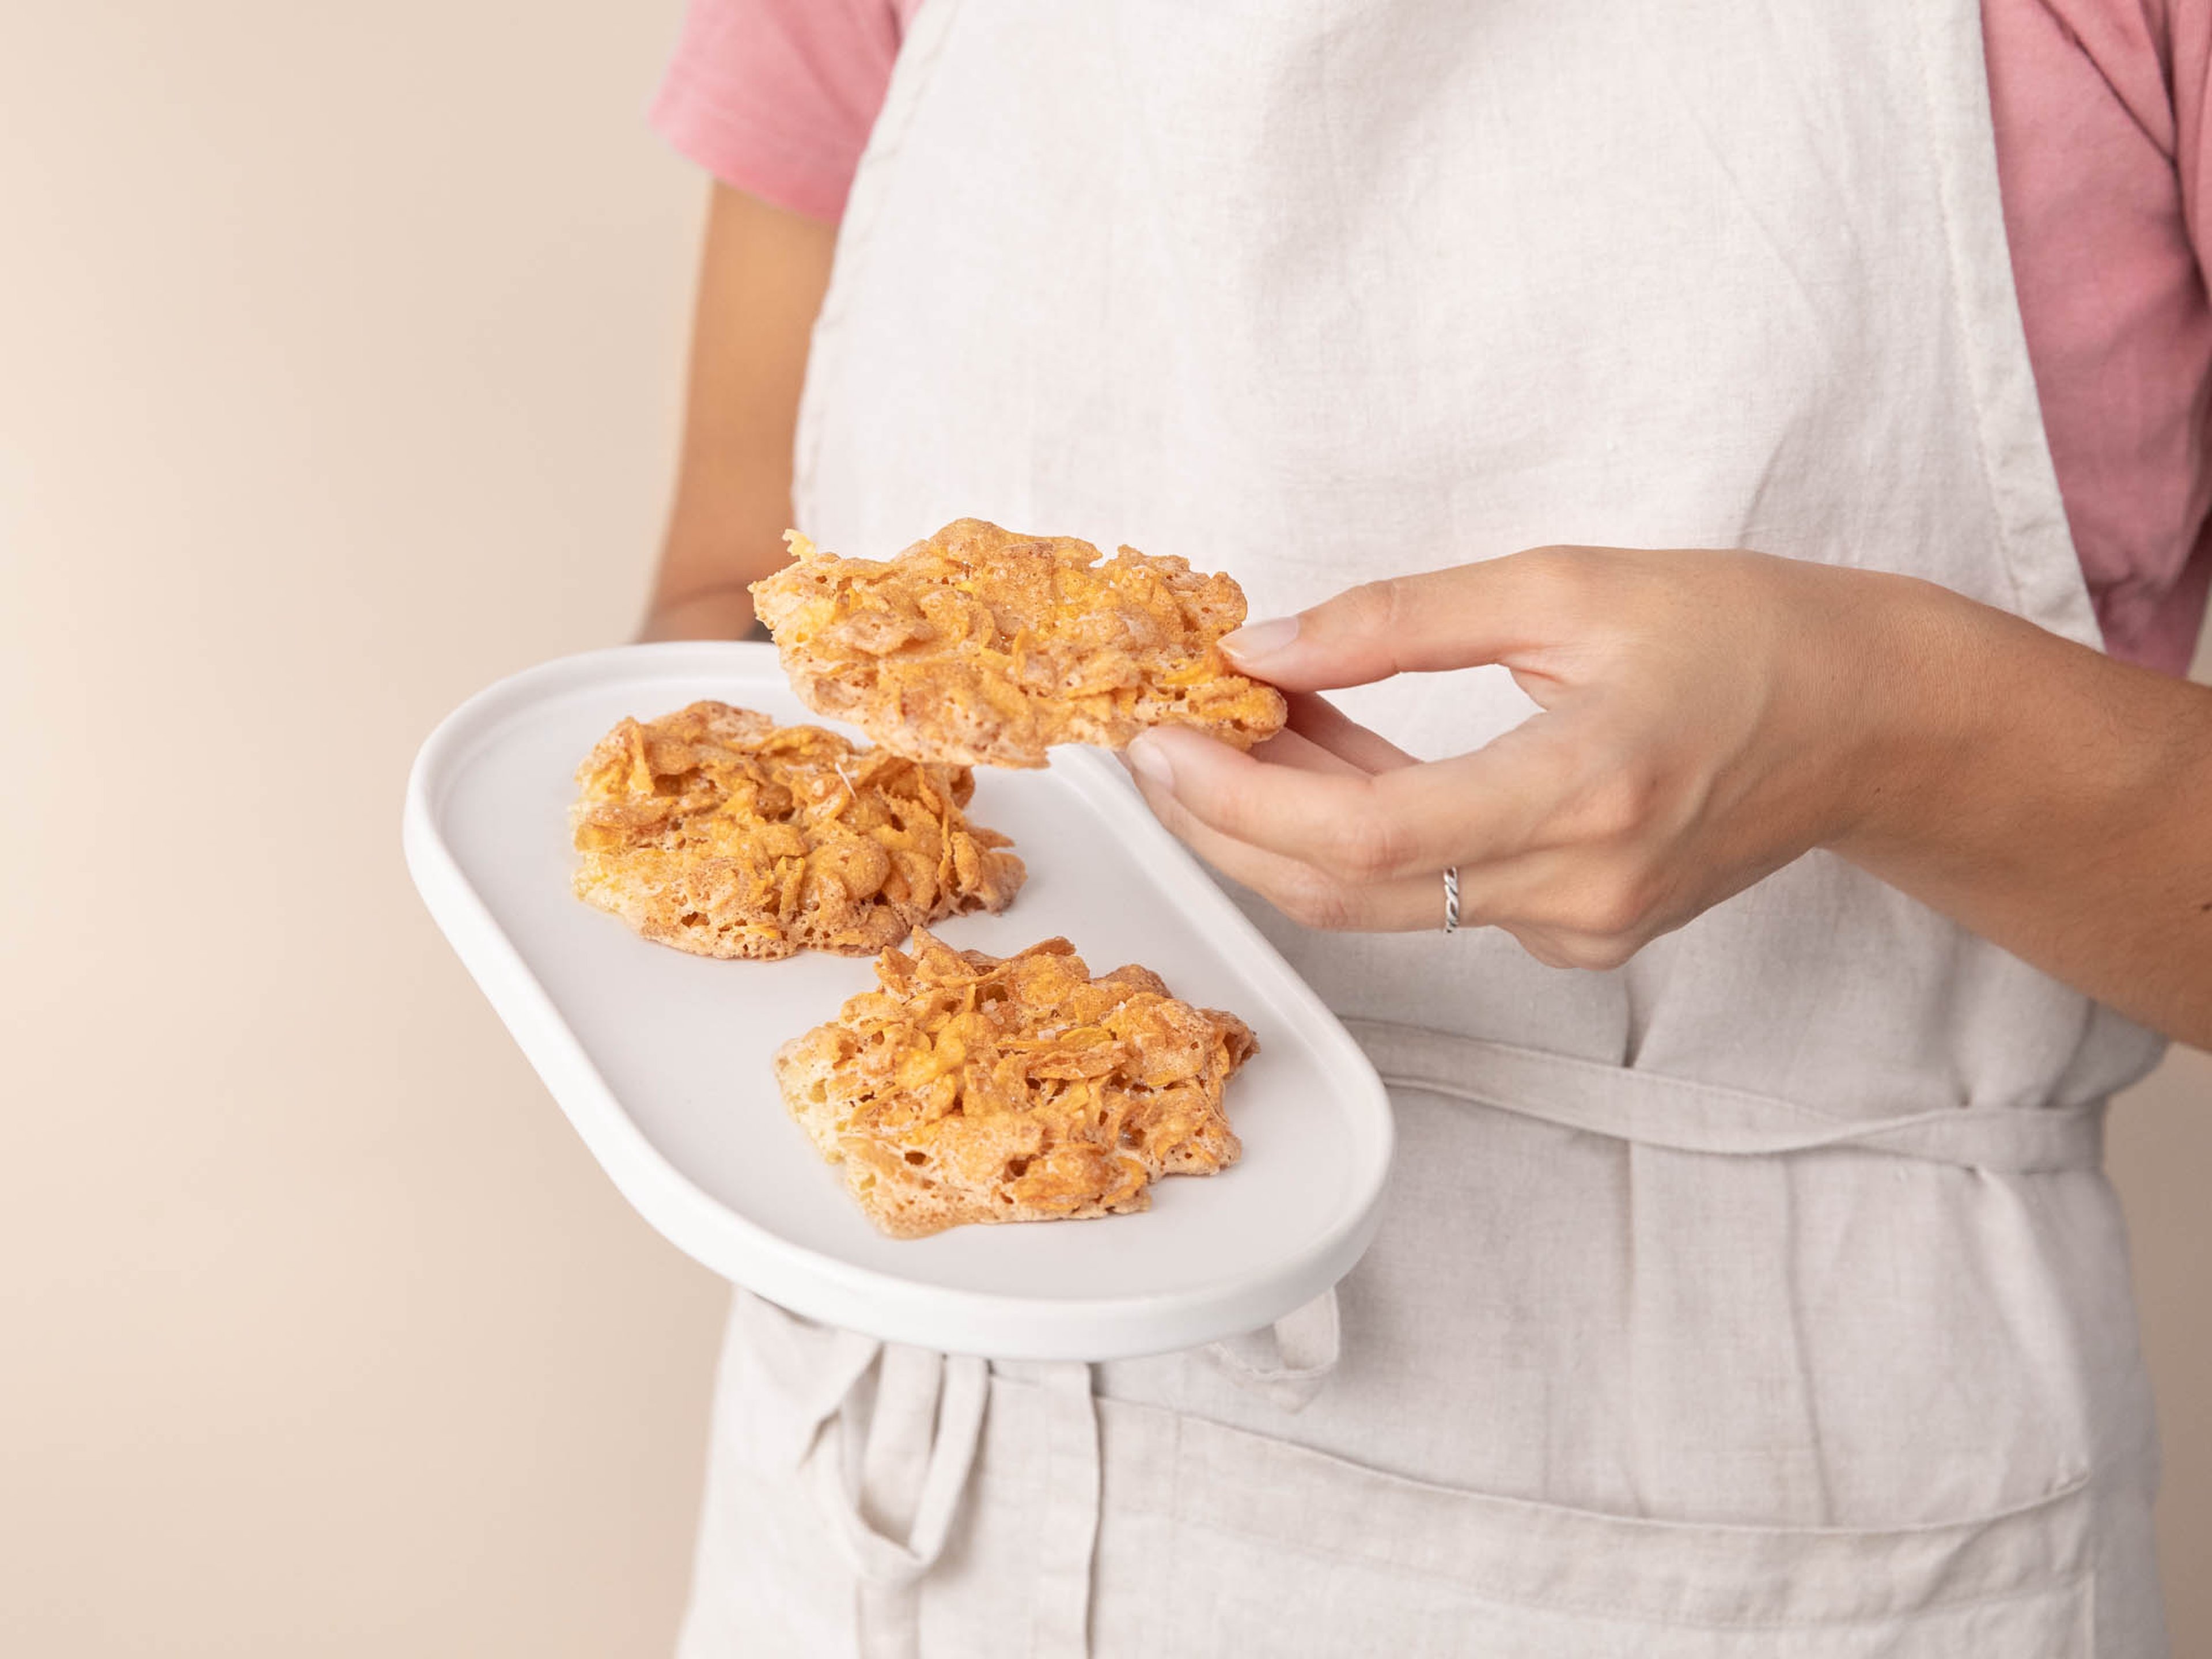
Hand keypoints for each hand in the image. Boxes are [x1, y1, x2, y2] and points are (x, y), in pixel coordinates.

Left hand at [1124, 547, 1931, 969]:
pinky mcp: (1578, 936)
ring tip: (1240, 730)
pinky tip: (1330, 758)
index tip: (1159, 747)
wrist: (1866, 720)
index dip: (1240, 801)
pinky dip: (1360, 837)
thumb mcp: (1564, 585)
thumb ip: (1400, 623)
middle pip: (1348, 895)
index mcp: (1587, 789)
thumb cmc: (1741, 633)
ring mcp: (1580, 929)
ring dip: (1287, 826)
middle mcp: (1581, 888)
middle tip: (1161, 747)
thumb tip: (1266, 651)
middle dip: (1228, 826)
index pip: (1369, 834)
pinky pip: (1431, 899)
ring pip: (1381, 903)